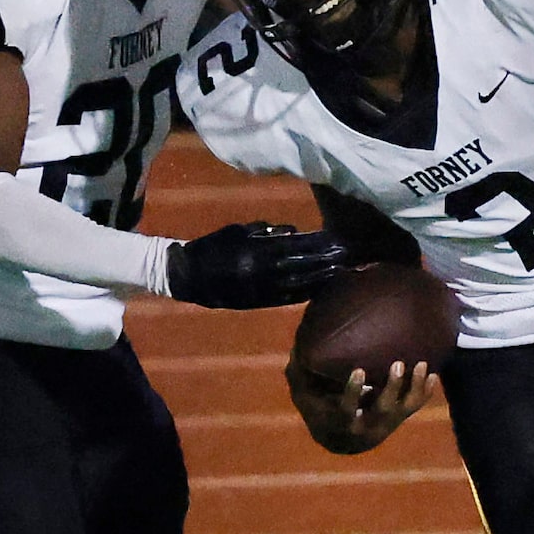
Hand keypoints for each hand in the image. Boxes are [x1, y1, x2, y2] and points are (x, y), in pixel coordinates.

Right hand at [164, 222, 353, 308]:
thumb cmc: (213, 246)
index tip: (335, 240)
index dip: (316, 244)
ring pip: (297, 284)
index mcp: (256, 252)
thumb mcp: (238, 230)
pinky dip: (303, 292)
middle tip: (345, 257)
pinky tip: (317, 288)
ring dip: (319, 278)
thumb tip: (293, 230)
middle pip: (301, 266)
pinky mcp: (258, 302)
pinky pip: (285, 298)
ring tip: (338, 272)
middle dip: (324, 262)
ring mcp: (261, 290)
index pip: (294, 247)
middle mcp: (262, 272)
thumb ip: (266, 230)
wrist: (188, 276)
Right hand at [288, 359, 434, 455]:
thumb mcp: (305, 396)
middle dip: (392, 388)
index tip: (358, 371)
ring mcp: (384, 424)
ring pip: (403, 409)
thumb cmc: (320, 408)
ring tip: (422, 364)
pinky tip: (432, 373)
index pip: (347, 409)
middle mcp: (366, 427)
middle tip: (398, 364)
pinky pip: (413, 407)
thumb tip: (296, 350)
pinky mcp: (397, 419)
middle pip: (382, 410)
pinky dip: (424, 391)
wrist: (341, 439)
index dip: (353, 391)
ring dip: (414, 388)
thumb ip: (299, 376)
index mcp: (341, 421)